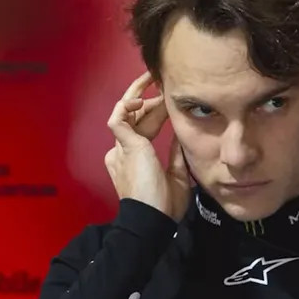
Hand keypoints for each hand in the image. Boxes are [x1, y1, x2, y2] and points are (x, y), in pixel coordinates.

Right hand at [104, 72, 190, 219]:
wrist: (153, 219)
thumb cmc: (164, 205)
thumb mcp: (177, 177)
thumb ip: (176, 156)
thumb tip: (181, 138)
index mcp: (133, 159)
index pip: (143, 128)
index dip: (155, 112)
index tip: (168, 100)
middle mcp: (123, 151)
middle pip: (134, 117)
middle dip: (147, 97)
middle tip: (159, 79)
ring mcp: (121, 148)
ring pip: (124, 113)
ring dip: (138, 94)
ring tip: (151, 79)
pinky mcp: (124, 147)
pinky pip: (118, 119)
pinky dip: (127, 106)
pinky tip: (141, 98)